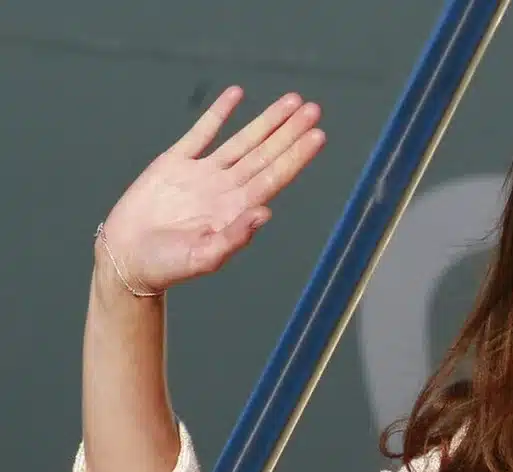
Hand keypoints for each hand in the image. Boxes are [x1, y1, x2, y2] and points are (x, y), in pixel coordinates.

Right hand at [96, 86, 325, 293]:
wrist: (126, 259)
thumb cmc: (166, 266)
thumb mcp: (203, 258)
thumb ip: (235, 237)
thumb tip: (265, 214)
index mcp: (236, 209)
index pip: (274, 176)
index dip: (296, 156)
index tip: (318, 136)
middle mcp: (226, 188)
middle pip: (266, 153)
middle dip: (290, 131)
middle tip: (314, 109)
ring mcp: (202, 173)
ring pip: (242, 140)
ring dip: (266, 120)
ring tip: (291, 100)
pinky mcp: (174, 163)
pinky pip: (201, 132)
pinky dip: (219, 113)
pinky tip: (237, 95)